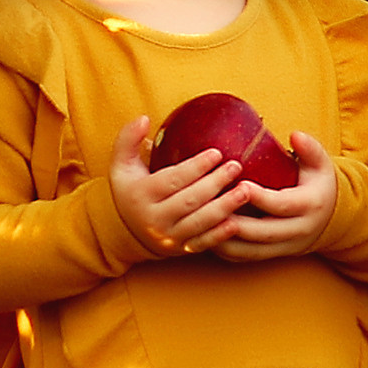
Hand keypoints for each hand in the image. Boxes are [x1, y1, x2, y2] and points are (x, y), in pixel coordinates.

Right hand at [108, 115, 255, 257]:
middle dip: (216, 183)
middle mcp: (153, 219)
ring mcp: (168, 237)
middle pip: (190, 200)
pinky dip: (220, 235)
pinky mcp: (180, 250)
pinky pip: (202, 243)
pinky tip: (237, 222)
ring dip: (225, 207)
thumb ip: (127, 139)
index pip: (172, 180)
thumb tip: (143, 118)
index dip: (196, 167)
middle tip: (236, 166)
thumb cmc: (130, 189)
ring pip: (199, 222)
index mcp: (140, 195)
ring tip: (245, 191)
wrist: (126, 231)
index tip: (216, 152)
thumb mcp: (121, 165)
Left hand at [213, 134, 338, 262]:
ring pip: (251, 250)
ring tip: (202, 224)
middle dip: (236, 223)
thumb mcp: (321, 164)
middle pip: (263, 233)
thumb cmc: (318, 183)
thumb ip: (310, 148)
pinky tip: (206, 235)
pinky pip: (246, 257)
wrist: (331, 217)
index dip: (261, 197)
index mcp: (309, 206)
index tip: (240, 185)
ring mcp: (285, 246)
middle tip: (211, 209)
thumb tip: (295, 135)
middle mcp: (298, 230)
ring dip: (225, 240)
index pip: (283, 205)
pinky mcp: (272, 254)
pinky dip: (225, 249)